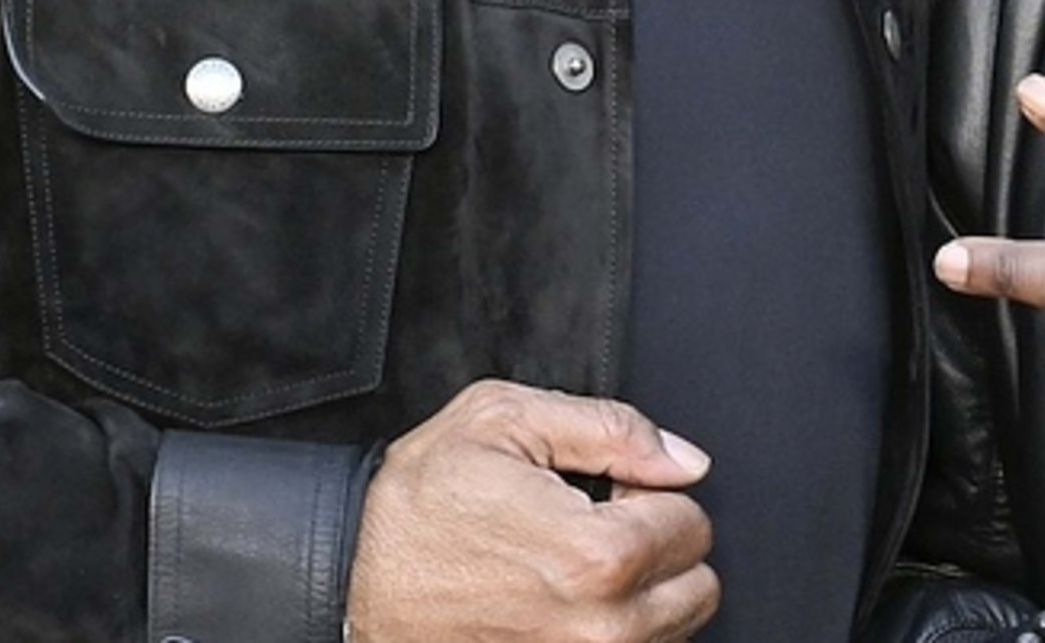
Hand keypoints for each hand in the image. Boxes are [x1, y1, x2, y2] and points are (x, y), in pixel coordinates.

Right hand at [345, 379, 717, 642]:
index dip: (647, 493)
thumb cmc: (414, 508)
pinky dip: (609, 629)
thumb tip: (683, 458)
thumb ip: (611, 429)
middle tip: (590, 528)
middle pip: (697, 586)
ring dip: (639, 596)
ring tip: (568, 568)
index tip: (603, 493)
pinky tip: (561, 603)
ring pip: (672, 631)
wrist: (348, 580)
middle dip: (656, 549)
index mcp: (594, 555)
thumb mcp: (502, 422)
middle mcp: (600, 629)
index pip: (692, 522)